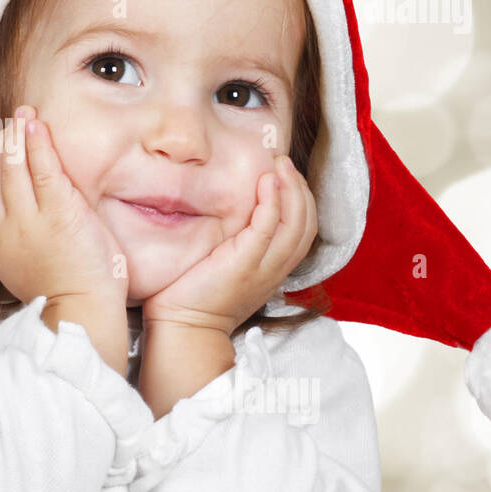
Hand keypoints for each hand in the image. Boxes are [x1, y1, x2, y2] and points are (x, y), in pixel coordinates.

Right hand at [0, 105, 128, 307]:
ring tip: (24, 115)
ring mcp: (28, 220)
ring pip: (12, 166)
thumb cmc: (64, 293)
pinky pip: (42, 169)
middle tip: (12, 120)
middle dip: (1, 141)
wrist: (80, 313)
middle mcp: (4, 227)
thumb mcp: (25, 265)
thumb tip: (24, 214)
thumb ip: (19, 236)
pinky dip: (37, 143)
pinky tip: (36, 126)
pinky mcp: (58, 213)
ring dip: (17, 135)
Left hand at [141, 153, 317, 334]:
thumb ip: (236, 245)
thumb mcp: (225, 267)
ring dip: (292, 189)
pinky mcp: (244, 264)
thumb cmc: (195, 298)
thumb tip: (229, 216)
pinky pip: (269, 228)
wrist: (184, 329)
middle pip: (306, 224)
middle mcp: (275, 269)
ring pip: (295, 224)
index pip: (303, 231)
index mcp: (273, 270)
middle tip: (284, 162)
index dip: (301, 200)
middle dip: (301, 188)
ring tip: (280, 165)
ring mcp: (263, 268)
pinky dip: (273, 202)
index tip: (286, 176)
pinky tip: (267, 182)